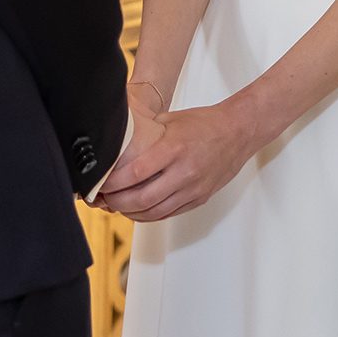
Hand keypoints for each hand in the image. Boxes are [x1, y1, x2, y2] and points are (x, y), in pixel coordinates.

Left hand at [97, 100, 262, 221]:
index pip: (135, 174)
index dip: (113, 183)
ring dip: (130, 213)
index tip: (100, 183)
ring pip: (154, 212)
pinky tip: (137, 210)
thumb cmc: (204, 124)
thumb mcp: (169, 120)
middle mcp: (184, 172)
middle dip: (116, 202)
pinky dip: (149, 216)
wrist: (238, 132)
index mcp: (174, 149)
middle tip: (102, 199)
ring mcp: (192, 189)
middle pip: (141, 199)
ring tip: (116, 206)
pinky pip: (168, 214)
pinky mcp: (199, 199)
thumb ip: (145, 135)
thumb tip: (116, 142)